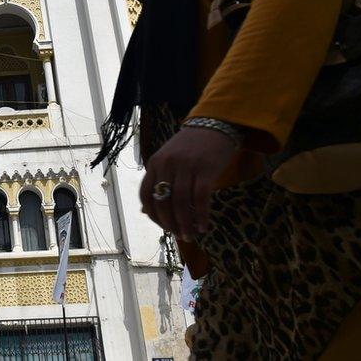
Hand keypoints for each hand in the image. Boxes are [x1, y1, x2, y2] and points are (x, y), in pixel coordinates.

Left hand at [139, 126, 237, 240]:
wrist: (215, 123)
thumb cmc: (191, 146)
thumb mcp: (168, 160)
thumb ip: (157, 182)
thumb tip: (144, 211)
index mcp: (154, 163)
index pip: (145, 195)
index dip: (153, 215)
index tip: (163, 227)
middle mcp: (167, 164)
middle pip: (163, 201)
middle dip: (170, 223)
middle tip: (180, 236)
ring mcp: (186, 166)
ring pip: (181, 202)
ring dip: (185, 223)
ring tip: (191, 235)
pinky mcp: (205, 168)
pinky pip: (201, 198)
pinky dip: (201, 215)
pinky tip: (204, 226)